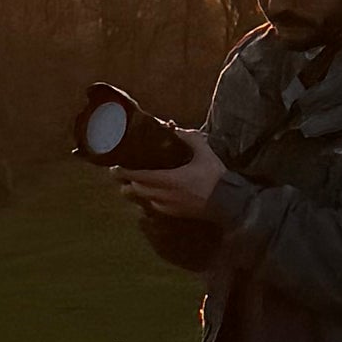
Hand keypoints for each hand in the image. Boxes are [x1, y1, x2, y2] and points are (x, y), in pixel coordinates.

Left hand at [118, 131, 234, 242]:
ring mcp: (166, 207)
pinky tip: (152, 192)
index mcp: (167, 179)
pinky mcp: (173, 214)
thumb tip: (173, 127)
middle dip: (125, 182)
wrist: (228, 204)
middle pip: (133, 191)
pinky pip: (153, 207)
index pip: (136, 177)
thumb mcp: (204, 153)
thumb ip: (188, 138)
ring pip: (142, 200)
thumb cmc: (215, 177)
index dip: (122, 172)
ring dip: (136, 191)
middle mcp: (162, 195)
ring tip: (134, 182)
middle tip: (122, 172)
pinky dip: (148, 199)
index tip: (113, 167)